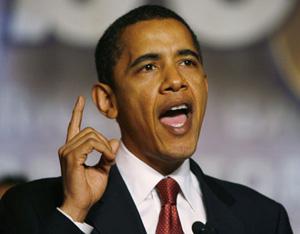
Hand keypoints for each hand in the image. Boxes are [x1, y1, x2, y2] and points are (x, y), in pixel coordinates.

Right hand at [58, 96, 118, 221]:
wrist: (81, 203)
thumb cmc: (88, 189)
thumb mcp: (103, 168)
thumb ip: (107, 154)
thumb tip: (115, 141)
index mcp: (72, 149)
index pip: (73, 125)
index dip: (77, 111)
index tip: (80, 99)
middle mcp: (67, 148)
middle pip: (90, 130)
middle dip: (105, 141)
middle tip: (111, 156)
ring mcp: (67, 151)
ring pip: (91, 135)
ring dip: (105, 146)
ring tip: (109, 159)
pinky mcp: (71, 157)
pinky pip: (91, 143)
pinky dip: (103, 149)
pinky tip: (107, 158)